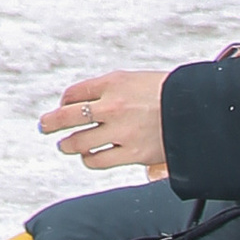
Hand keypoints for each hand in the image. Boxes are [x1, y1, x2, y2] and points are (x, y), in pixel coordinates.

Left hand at [42, 69, 169, 178]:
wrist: (195, 109)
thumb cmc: (166, 92)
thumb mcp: (133, 79)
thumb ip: (106, 89)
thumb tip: (78, 101)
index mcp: (112, 82)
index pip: (74, 93)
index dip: (65, 101)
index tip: (64, 105)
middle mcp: (112, 106)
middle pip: (68, 116)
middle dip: (51, 122)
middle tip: (44, 125)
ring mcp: (120, 131)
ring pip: (79, 142)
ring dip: (68, 144)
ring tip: (64, 145)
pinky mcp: (132, 153)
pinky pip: (98, 160)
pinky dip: (89, 159)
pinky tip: (88, 157)